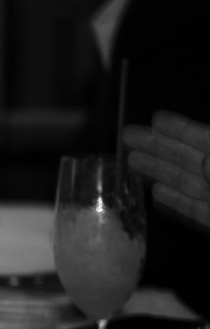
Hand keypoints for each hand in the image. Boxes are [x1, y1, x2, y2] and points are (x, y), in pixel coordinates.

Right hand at [124, 110, 209, 231]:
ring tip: (131, 161)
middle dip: (156, 147)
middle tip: (126, 137)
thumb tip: (206, 159)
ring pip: (186, 182)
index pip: (200, 138)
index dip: (177, 128)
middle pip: (186, 159)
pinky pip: (194, 210)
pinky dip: (175, 201)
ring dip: (158, 171)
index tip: (154, 118)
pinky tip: (156, 194)